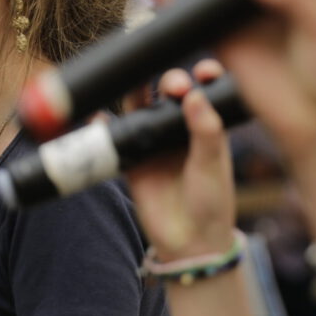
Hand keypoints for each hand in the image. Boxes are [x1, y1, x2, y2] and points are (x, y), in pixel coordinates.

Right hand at [125, 60, 236, 261]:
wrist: (190, 243)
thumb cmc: (212, 202)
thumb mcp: (213, 164)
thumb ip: (206, 130)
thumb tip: (194, 94)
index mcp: (206, 126)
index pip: (204, 91)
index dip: (203, 76)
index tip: (204, 72)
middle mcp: (179, 129)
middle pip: (168, 93)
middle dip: (170, 81)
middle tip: (174, 87)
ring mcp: (154, 143)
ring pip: (141, 108)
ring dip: (136, 92)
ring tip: (133, 84)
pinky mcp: (133, 159)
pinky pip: (116, 136)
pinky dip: (105, 124)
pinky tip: (101, 117)